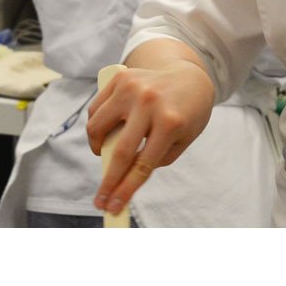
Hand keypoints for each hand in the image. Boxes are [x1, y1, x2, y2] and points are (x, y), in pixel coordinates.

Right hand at [86, 58, 214, 214]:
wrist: (190, 77)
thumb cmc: (187, 114)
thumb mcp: (182, 140)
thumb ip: (156, 157)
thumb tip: (121, 173)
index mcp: (170, 122)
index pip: (143, 165)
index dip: (126, 189)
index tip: (112, 207)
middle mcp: (149, 103)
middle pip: (120, 151)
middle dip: (107, 181)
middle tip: (99, 200)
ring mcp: (131, 88)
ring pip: (98, 126)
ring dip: (97, 148)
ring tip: (103, 156)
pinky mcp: (120, 79)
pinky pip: (96, 109)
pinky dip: (96, 126)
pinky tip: (104, 133)